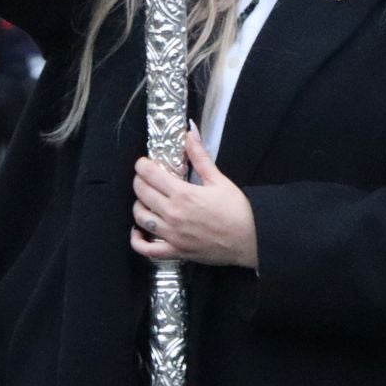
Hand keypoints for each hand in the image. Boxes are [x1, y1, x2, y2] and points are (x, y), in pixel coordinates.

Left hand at [129, 129, 257, 267]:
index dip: (142, 166)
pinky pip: (146, 249)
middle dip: (139, 181)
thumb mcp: (219, 180)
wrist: (248, 241)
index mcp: (183, 194)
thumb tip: (190, 133)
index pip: (150, 175)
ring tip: (146, 200)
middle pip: (141, 193)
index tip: (143, 163)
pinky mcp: (175, 251)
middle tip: (144, 177)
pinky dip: (137, 240)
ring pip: (140, 218)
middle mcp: (173, 214)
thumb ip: (200, 157)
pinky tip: (138, 230)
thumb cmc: (237, 211)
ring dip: (138, 206)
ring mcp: (172, 235)